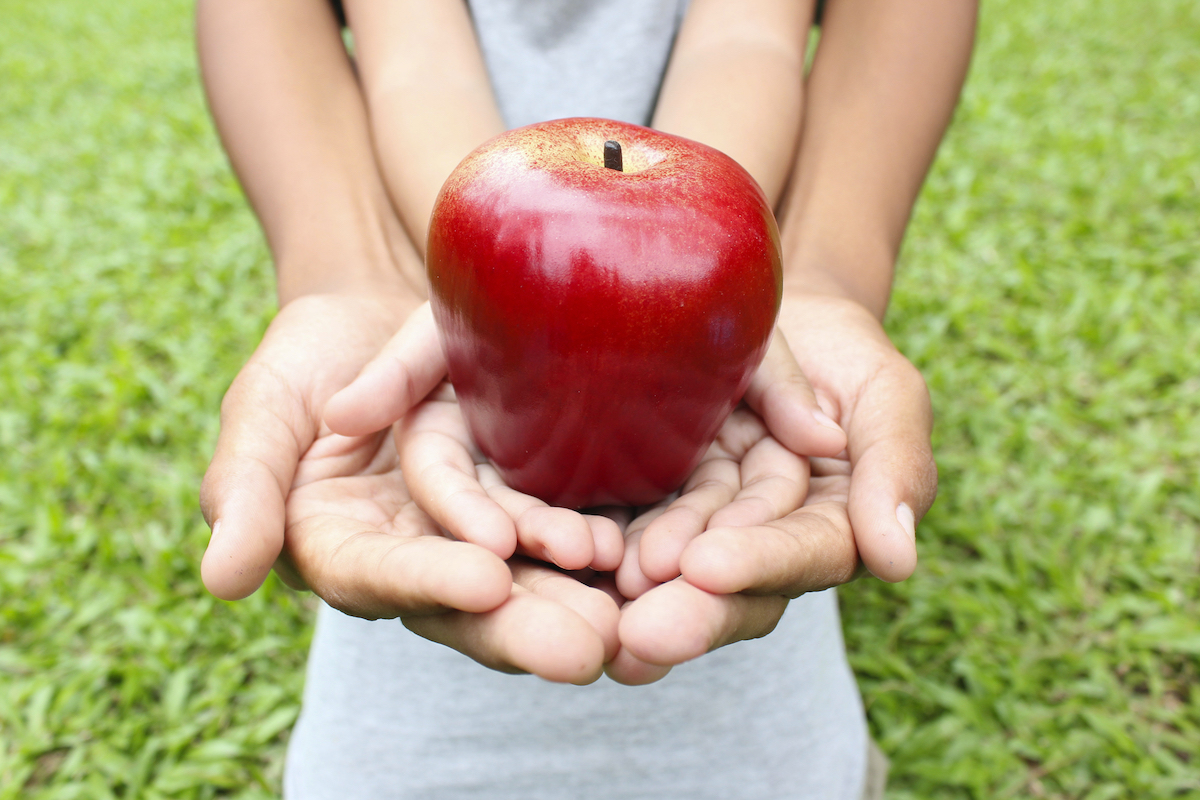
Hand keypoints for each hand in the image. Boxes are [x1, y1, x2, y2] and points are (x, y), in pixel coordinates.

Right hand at [199, 291, 617, 683]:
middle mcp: (418, 557)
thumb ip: (246, 490)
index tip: (485, 580)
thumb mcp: (262, 413)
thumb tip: (226, 580)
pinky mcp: (519, 498)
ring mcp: (473, 533)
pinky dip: (592, 540)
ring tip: (626, 594)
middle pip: (468, 602)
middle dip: (526, 624)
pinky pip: (556, 526)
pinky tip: (638, 549)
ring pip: (525, 573)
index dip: (431, 582)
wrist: (376, 315)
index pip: (384, 577)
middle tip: (588, 646)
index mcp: (346, 552)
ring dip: (573, 588)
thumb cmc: (304, 361)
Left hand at [609, 291, 936, 682]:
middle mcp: (762, 542)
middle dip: (687, 609)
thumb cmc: (840, 352)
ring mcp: (704, 525)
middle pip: (731, 586)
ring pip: (673, 566)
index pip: (801, 554)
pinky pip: (627, 525)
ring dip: (638, 589)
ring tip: (598, 598)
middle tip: (637, 632)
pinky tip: (563, 557)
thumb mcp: (884, 393)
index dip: (756, 563)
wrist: (764, 310)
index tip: (705, 567)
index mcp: (828, 528)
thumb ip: (894, 468)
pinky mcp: (653, 500)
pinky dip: (599, 544)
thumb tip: (894, 562)